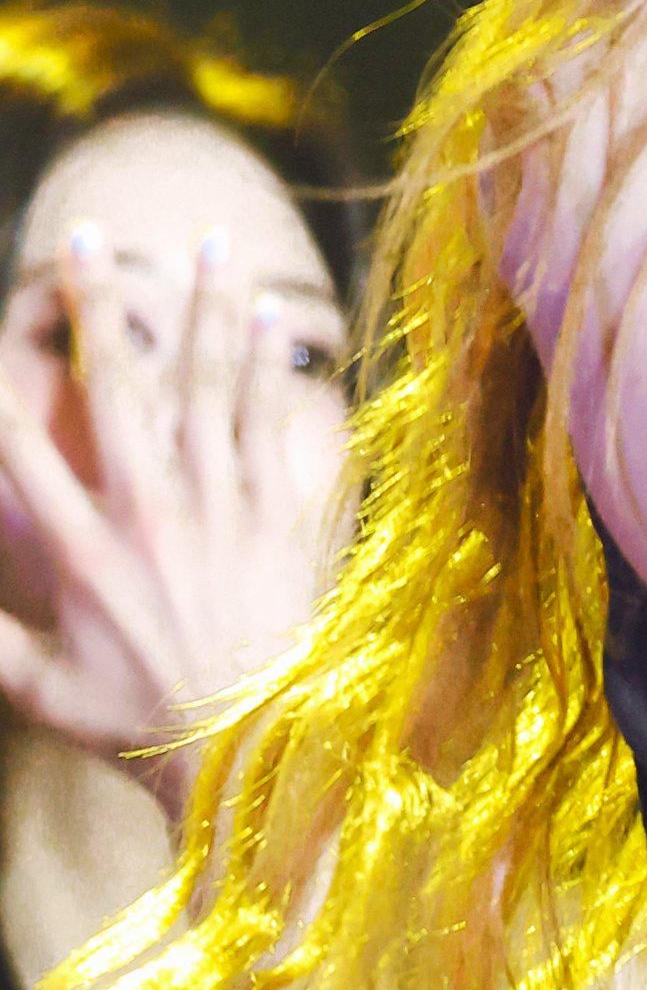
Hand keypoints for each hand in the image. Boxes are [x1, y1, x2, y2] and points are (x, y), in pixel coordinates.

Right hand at [0, 227, 343, 819]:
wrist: (251, 755)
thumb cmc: (141, 730)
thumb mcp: (42, 694)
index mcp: (84, 554)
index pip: (21, 452)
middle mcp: (150, 516)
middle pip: (119, 388)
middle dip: (99, 304)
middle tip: (86, 234)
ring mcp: (220, 511)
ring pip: (209, 388)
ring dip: (204, 311)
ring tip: (205, 244)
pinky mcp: (278, 521)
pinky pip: (273, 428)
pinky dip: (271, 370)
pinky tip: (270, 318)